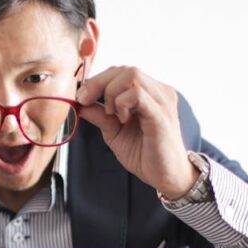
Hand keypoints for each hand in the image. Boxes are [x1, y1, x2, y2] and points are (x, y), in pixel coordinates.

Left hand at [76, 66, 196, 198]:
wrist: (167, 177)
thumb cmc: (145, 154)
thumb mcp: (114, 133)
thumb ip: (100, 116)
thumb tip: (80, 104)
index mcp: (150, 93)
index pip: (122, 72)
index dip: (98, 80)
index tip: (81, 97)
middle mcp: (159, 92)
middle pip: (126, 70)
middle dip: (99, 83)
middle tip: (86, 101)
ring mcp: (162, 101)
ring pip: (132, 76)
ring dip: (112, 93)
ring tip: (111, 114)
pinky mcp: (161, 115)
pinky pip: (138, 95)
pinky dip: (122, 103)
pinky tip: (121, 119)